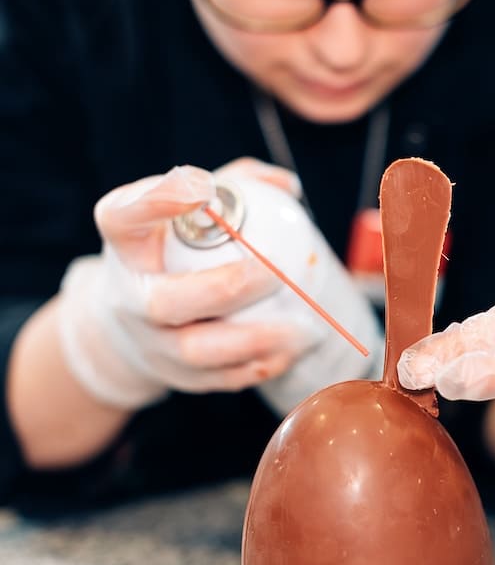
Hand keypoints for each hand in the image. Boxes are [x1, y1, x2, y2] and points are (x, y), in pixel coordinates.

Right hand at [56, 160, 339, 408]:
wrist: (135, 322)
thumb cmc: (176, 251)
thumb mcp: (189, 211)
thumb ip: (237, 185)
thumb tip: (286, 186)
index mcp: (126, 243)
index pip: (122, 217)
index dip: (157, 201)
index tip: (202, 186)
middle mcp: (128, 295)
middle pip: (163, 302)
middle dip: (226, 288)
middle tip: (276, 273)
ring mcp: (150, 342)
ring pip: (195, 351)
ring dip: (253, 340)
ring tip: (302, 328)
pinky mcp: (176, 376)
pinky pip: (220, 379)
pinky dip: (259, 366)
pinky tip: (292, 350)